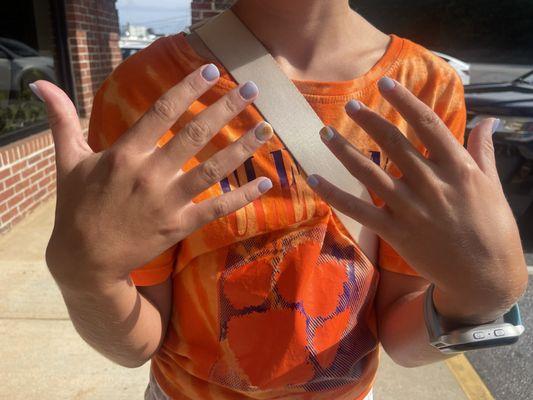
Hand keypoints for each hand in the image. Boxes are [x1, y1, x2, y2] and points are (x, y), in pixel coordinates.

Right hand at [35, 64, 272, 289]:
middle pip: (195, 134)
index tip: (210, 71)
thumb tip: (40, 83)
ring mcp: (167, 201)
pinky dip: (241, 196)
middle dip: (225, 108)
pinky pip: (216, 209)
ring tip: (267, 128)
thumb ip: (61, 120)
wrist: (85, 259)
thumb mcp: (67, 160)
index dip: (188, 88)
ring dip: (242, 147)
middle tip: (252, 89)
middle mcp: (150, 174)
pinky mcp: (179, 226)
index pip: (162, 111)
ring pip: (212, 169)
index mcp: (125, 153)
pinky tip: (264, 183)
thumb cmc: (77, 206)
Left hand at [308, 77, 527, 322]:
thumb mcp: (492, 186)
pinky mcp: (395, 232)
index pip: (427, 125)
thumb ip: (482, 151)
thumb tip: (487, 120)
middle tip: (349, 105)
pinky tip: (314, 179)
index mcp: (458, 168)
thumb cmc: (493, 229)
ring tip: (325, 132)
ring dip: (344, 150)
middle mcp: (431, 183)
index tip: (384, 84)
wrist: (485, 277)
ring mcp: (410, 208)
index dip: (404, 101)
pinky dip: (334, 195)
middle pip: (393, 143)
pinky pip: (358, 210)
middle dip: (368, 120)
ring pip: (369, 173)